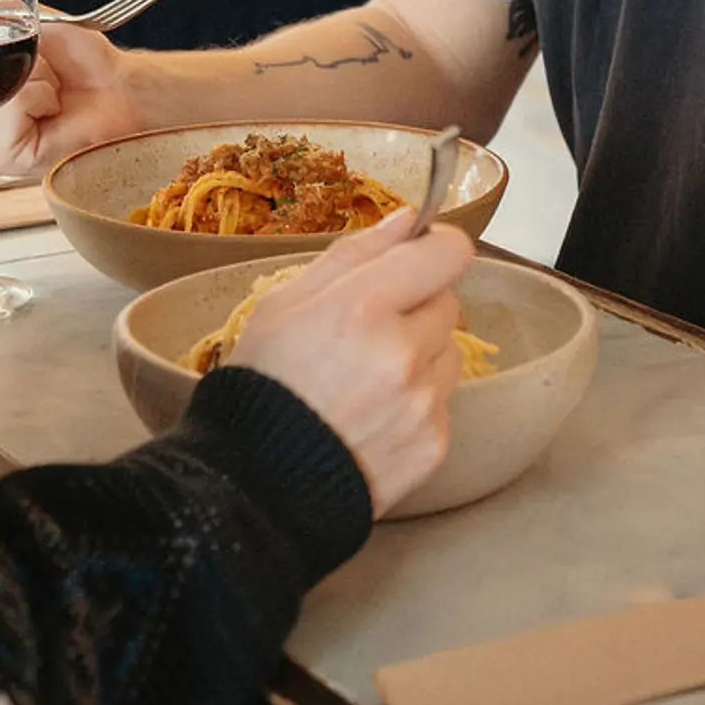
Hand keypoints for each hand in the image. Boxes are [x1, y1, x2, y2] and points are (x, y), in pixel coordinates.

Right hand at [0, 18, 146, 175]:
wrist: (119, 88)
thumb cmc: (83, 66)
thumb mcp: (31, 29)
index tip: (27, 59)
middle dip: (16, 68)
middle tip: (46, 81)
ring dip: (32, 81)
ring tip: (51, 95)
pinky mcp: (6, 158)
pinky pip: (14, 104)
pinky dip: (40, 95)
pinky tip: (52, 107)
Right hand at [227, 215, 476, 515]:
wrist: (255, 485)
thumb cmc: (261, 384)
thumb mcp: (285, 304)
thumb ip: (353, 255)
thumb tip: (409, 219)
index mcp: (363, 307)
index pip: (448, 253)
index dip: (436, 249)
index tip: (417, 258)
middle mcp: (403, 354)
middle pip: (448, 301)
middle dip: (416, 307)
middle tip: (369, 331)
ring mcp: (422, 404)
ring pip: (449, 354)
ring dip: (421, 357)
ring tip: (368, 379)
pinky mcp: (432, 446)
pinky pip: (442, 405)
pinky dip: (417, 406)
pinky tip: (373, 418)